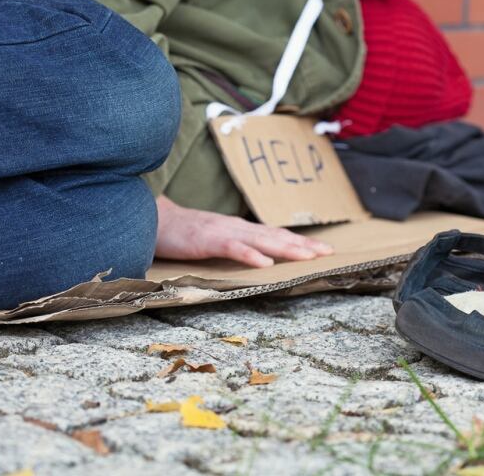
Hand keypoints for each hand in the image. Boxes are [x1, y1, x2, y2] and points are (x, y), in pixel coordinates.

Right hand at [154, 195, 333, 267]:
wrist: (155, 221)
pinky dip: (250, 255)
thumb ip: (237, 245)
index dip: (301, 242)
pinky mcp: (208, 240)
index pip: (277, 235)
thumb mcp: (217, 239)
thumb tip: (260, 257)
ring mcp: (224, 232)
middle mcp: (238, 228)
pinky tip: (265, 264)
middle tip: (328, 252)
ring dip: (286, 249)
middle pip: (277, 236)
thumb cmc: (185, 233)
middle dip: (304, 245)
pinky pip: (233, 248)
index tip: (324, 249)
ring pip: (261, 241)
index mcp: (241, 229)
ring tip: (308, 257)